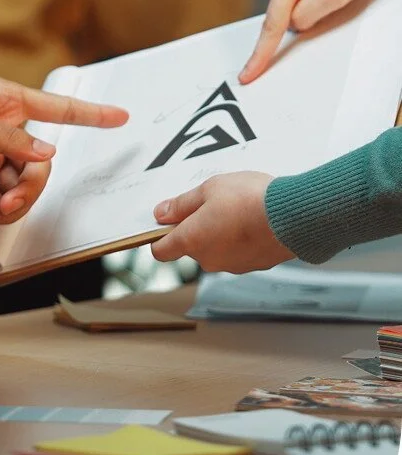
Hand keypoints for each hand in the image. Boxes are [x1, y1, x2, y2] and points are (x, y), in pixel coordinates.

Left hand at [0, 76, 127, 228]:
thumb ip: (5, 138)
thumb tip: (45, 152)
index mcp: (1, 101)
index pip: (57, 108)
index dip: (91, 114)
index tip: (119, 117)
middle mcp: (0, 129)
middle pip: (40, 164)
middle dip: (28, 189)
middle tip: (10, 202)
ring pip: (22, 188)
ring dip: (8, 207)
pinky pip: (0, 202)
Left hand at [151, 172, 294, 272]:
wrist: (294, 216)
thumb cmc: (250, 199)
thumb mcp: (210, 189)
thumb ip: (182, 204)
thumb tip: (161, 214)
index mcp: (191, 241)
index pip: (161, 251)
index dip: (159, 236)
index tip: (166, 222)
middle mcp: (208, 259)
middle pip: (191, 246)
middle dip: (198, 227)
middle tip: (213, 202)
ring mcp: (232, 265)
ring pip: (217, 249)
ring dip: (221, 232)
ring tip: (239, 208)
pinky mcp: (254, 265)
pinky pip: (239, 252)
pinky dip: (242, 239)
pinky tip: (254, 220)